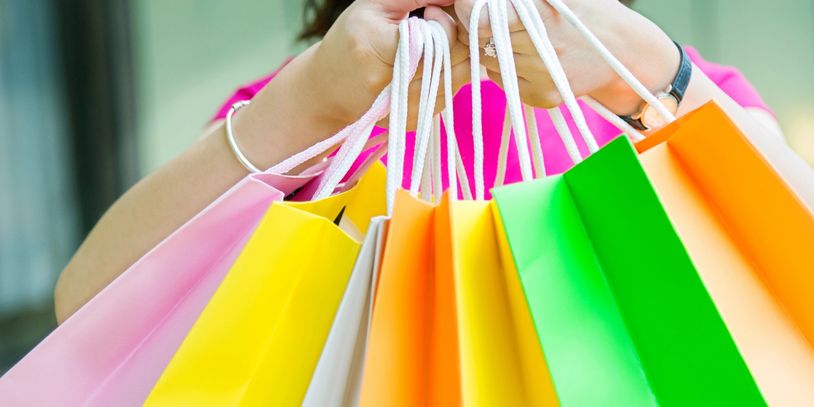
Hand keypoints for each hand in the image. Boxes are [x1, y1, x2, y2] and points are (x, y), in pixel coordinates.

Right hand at [308, 0, 470, 128]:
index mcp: (374, 49)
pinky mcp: (414, 121)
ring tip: (438, 44)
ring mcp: (404, 109)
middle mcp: (389, 86)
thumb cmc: (351, 39)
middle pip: (449, 60)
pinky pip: (449, 95)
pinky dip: (449, 77)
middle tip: (440, 26)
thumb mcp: (375, 5)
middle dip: (456, 39)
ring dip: (458, 59)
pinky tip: (433, 65)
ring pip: (455, 79)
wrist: (327, 90)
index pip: (434, 39)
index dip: (443, 22)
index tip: (431, 12)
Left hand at [454, 0, 679, 114]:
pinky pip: (502, 81)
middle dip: (480, 29)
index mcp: (540, 11)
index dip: (469, 10)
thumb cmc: (584, 12)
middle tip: (492, 21)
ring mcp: (542, 75)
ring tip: (517, 39)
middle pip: (480, 40)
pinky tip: (526, 58)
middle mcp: (541, 46)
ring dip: (492, 50)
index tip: (469, 5)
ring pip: (488, 62)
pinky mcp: (542, 97)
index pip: (480, 17)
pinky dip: (505, 69)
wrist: (622, 51)